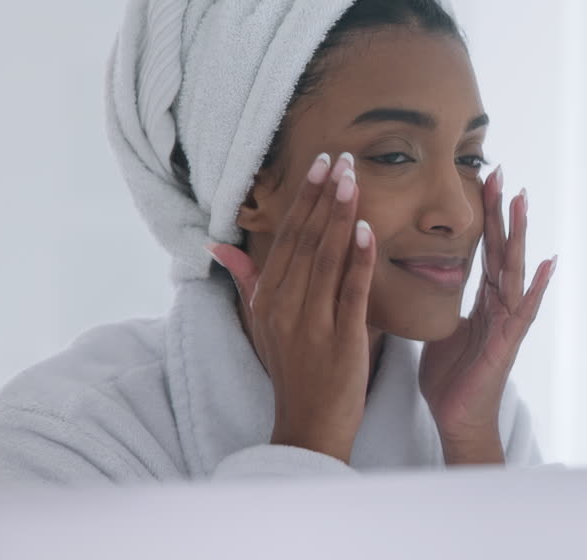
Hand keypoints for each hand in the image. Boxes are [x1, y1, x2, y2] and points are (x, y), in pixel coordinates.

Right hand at [207, 152, 376, 463]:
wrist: (309, 427)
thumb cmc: (292, 371)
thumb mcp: (262, 325)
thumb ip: (248, 281)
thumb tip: (219, 245)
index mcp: (267, 300)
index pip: (286, 239)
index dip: (304, 200)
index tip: (321, 165)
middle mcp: (284, 308)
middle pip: (306, 242)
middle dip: (325, 197)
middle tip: (343, 159)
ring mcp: (312, 325)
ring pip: (326, 260)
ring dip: (341, 217)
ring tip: (355, 181)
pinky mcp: (342, 341)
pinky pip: (351, 293)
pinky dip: (359, 260)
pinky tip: (367, 231)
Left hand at [418, 166, 555, 463]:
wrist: (458, 418)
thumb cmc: (450, 378)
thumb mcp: (440, 328)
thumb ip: (440, 301)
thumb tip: (420, 273)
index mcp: (482, 299)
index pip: (484, 248)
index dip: (484, 216)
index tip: (482, 180)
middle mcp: (499, 304)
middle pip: (501, 249)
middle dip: (501, 212)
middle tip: (500, 173)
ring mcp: (507, 321)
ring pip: (514, 269)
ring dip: (518, 234)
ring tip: (522, 202)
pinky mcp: (508, 342)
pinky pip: (524, 309)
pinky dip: (536, 286)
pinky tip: (547, 263)